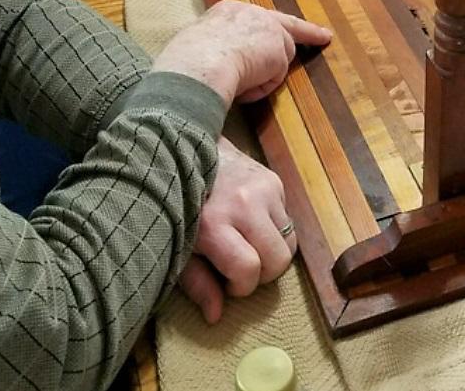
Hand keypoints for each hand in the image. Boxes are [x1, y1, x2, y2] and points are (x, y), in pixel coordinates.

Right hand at [152, 0, 331, 104]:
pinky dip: (260, 88)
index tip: (282, 30)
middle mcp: (251, 12)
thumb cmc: (187, 62)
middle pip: (284, 26)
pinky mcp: (278, 47)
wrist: (196, 63)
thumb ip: (216, 51)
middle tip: (325, 36)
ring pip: (278, 60)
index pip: (256, 18)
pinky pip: (274, 78)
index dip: (271, 27)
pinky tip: (242, 86)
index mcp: (228, 11)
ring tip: (236, 83)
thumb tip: (213, 68)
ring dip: (261, 78)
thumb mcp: (199, 48)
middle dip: (308, 32)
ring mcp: (268, 27)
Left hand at [177, 139, 295, 322]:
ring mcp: (263, 189)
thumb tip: (216, 316)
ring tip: (249, 246)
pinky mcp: (273, 179)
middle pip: (278, 260)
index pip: (249, 269)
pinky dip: (273, 229)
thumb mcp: (177, 247)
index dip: (242, 287)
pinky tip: (251, 222)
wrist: (183, 147)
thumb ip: (197, 283)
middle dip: (264, 274)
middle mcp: (244, 204)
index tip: (228, 284)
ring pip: (290, 242)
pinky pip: (287, 219)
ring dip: (273, 252)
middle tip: (242, 268)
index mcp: (214, 224)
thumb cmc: (174, 205)